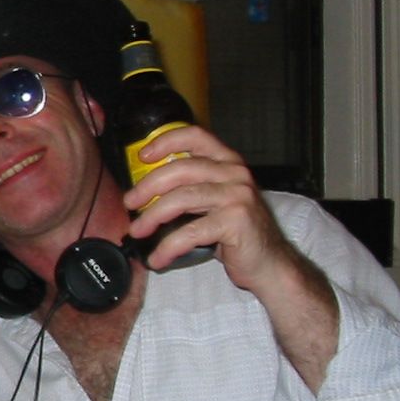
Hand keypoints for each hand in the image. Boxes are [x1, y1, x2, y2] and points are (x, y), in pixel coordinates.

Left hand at [121, 124, 337, 387]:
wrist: (269, 264)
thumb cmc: (235, 232)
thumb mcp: (215, 200)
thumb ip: (191, 186)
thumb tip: (143, 189)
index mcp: (228, 162)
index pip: (196, 136)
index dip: (165, 142)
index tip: (142, 156)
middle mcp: (235, 173)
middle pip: (180, 169)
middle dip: (147, 187)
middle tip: (129, 203)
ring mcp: (238, 196)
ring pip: (180, 199)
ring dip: (151, 217)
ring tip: (137, 231)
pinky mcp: (235, 221)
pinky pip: (189, 232)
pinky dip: (167, 247)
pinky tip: (157, 258)